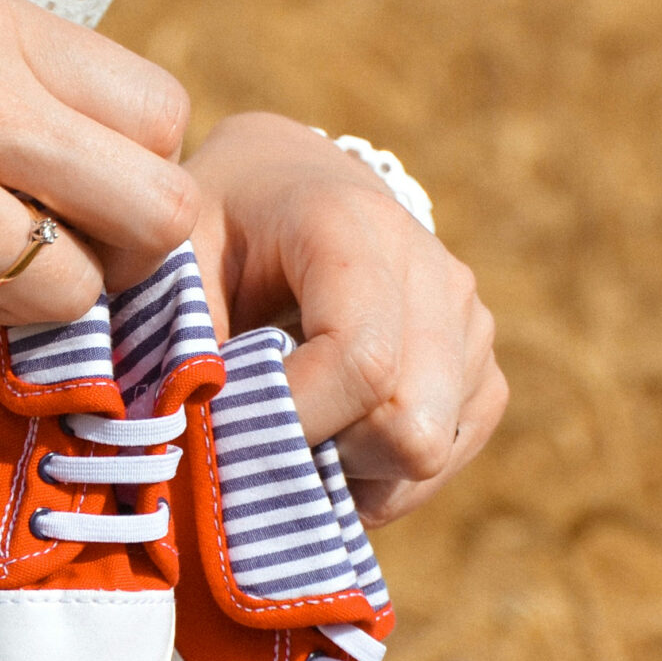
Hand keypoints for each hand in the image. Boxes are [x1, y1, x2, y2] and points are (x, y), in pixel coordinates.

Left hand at [186, 112, 505, 525]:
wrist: (288, 186)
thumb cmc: (220, 229)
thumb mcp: (176, 261)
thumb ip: (180, 342)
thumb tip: (188, 448)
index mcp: (352, 227)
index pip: (362, 362)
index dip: (296, 423)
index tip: (232, 431)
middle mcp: (434, 270)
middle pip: (410, 427)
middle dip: (325, 454)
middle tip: (261, 430)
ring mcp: (471, 321)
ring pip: (428, 454)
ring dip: (350, 469)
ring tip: (294, 424)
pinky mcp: (484, 369)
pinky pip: (444, 460)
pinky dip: (383, 474)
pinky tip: (334, 435)